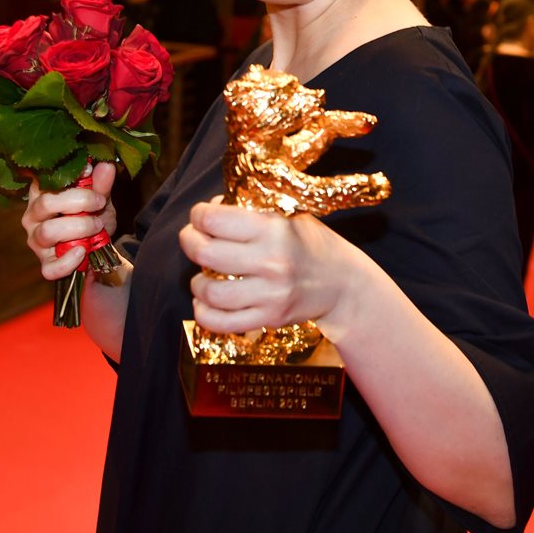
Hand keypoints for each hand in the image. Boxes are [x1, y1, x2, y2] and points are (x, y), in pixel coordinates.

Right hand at [22, 161, 117, 281]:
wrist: (99, 247)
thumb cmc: (93, 215)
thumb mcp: (100, 198)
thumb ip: (101, 184)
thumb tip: (106, 165)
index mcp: (41, 193)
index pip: (43, 179)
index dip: (66, 175)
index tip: (88, 172)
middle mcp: (32, 215)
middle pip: (46, 203)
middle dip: (79, 201)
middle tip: (99, 203)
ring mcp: (36, 240)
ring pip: (48, 231)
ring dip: (79, 228)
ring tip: (96, 226)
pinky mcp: (45, 263)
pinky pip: (51, 267)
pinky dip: (69, 260)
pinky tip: (82, 251)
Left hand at [179, 199, 352, 335]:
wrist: (343, 284)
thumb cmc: (312, 244)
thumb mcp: (289, 216)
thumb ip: (252, 212)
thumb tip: (212, 209)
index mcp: (274, 230)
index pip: (216, 220)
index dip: (198, 215)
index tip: (199, 216)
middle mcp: (271, 262)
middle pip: (206, 253)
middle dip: (189, 242)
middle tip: (192, 240)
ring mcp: (270, 295)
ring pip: (210, 292)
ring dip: (196, 282)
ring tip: (200, 275)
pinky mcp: (269, 319)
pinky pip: (222, 323)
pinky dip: (203, 313)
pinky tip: (204, 302)